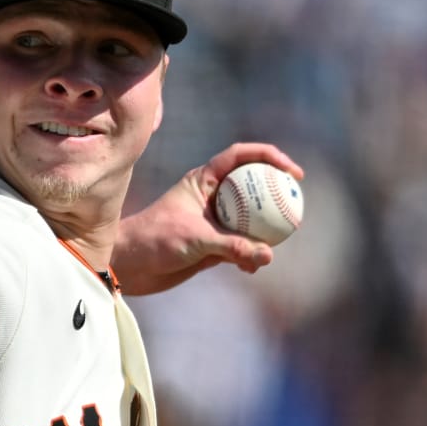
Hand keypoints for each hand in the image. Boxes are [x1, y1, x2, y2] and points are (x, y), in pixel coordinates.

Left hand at [112, 143, 303, 295]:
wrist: (129, 266)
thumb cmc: (153, 241)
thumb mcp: (194, 240)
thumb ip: (231, 246)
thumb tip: (267, 255)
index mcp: (203, 180)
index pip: (241, 156)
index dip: (270, 157)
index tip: (292, 172)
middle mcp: (210, 197)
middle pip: (252, 186)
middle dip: (276, 194)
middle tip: (297, 206)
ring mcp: (213, 221)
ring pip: (249, 219)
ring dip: (265, 231)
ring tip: (278, 244)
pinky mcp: (212, 245)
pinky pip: (241, 247)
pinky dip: (249, 256)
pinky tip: (252, 268)